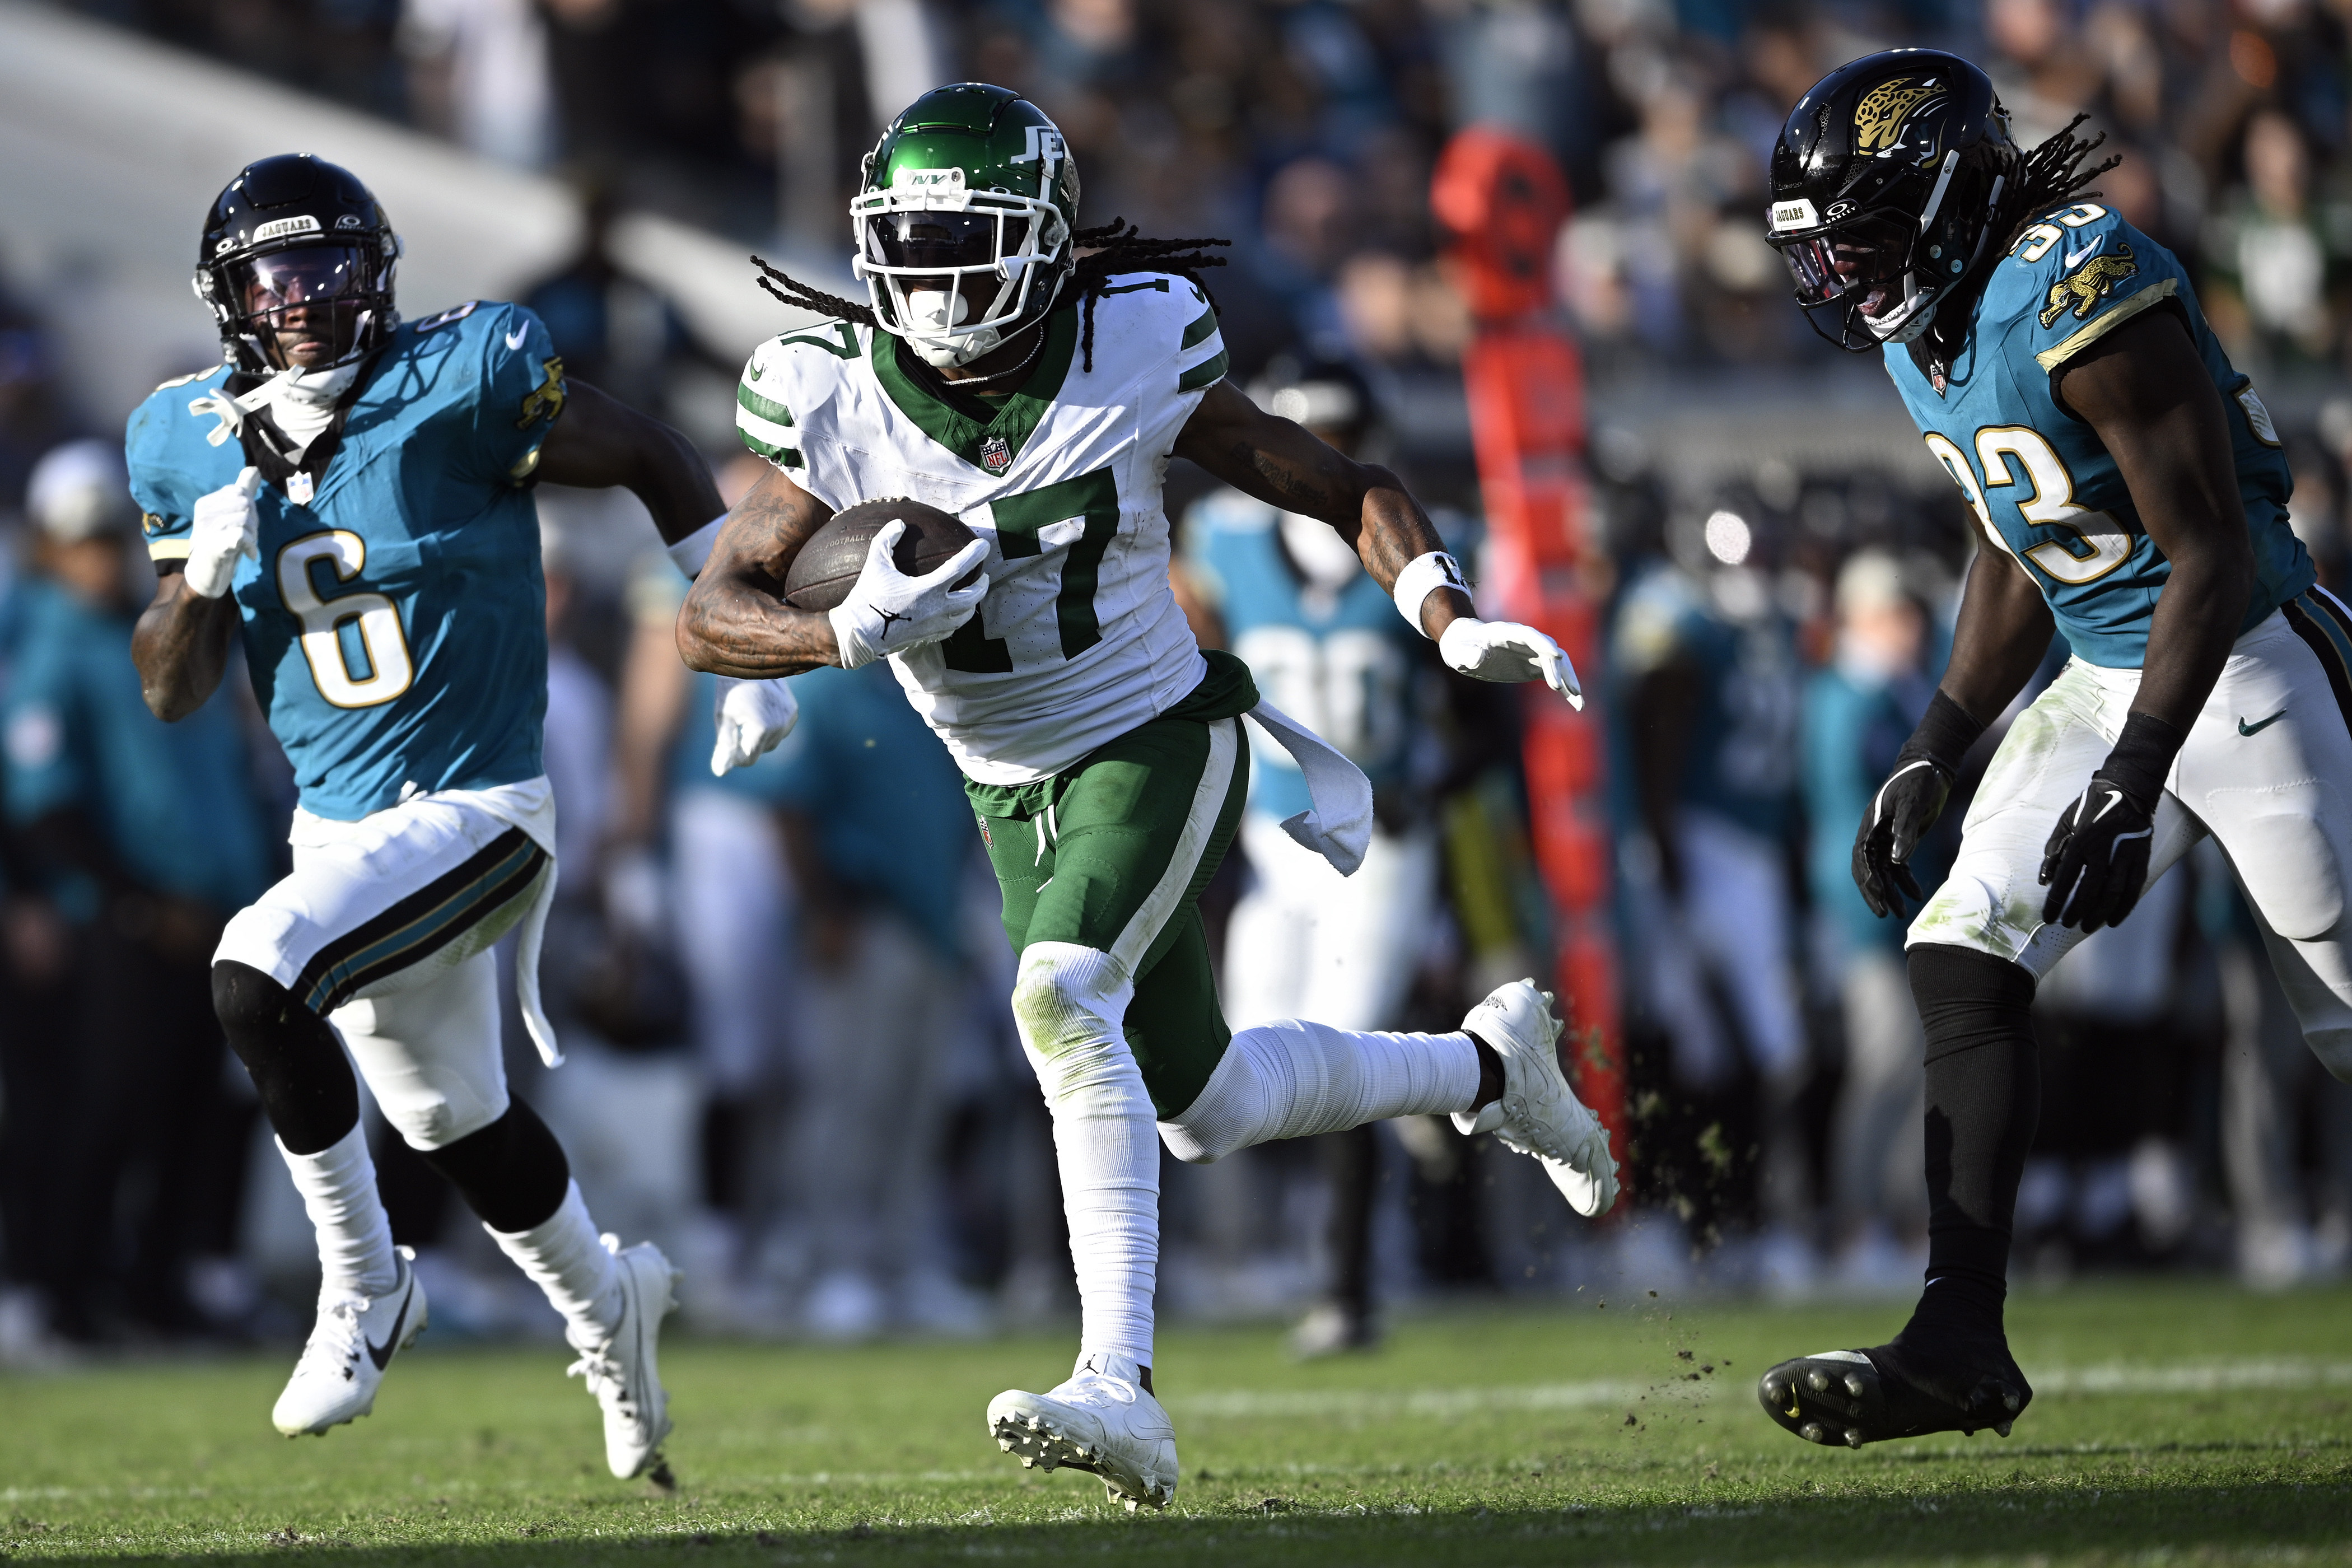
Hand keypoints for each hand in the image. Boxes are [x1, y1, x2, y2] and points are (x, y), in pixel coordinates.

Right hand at [186, 467, 260, 598]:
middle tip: (246, 536)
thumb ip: (242, 491)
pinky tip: (249, 554)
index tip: (244, 524)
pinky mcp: (214, 545)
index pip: (240, 492)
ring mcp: (207, 529)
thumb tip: (253, 469)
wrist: (207, 573)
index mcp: (206, 503)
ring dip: (253, 535)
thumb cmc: (222, 542)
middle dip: (254, 521)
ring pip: (246, 519)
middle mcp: (203, 513)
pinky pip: (241, 535)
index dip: (250, 509)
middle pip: (246, 504)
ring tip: (245, 546)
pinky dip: (251, 546)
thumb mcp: (232, 514)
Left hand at [709, 675, 798, 775]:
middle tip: (735, 721)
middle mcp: (781, 725)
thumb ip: (725, 746)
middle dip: (747, 741)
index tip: (725, 738)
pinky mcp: (793, 711)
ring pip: (771, 741)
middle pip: (761, 750)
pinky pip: (780, 729)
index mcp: (762, 727)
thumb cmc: (730, 689)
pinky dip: (769, 726)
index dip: (734, 754)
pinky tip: (760, 708)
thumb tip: (720, 772)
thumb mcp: (724, 718)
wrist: (747, 659)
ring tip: (748, 712)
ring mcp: (790, 717)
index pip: (748, 759)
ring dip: (759, 734)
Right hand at [826, 521, 988, 668]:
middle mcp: (937, 610)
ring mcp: (935, 626)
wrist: (858, 635)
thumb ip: (887, 539)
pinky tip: (954, 613)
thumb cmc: (867, 598)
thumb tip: (899, 523)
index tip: (984, 545)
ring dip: (973, 603)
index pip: (961, 568)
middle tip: (984, 575)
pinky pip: (952, 628)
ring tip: (973, 593)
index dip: (975, 554)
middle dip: (982, 584)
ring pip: (966, 615)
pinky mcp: (929, 638)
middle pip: (973, 596)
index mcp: (928, 590)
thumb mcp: (875, 563)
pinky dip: (958, 618)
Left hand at [1437, 617, 1583, 708]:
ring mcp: (1531, 654)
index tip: (1557, 654)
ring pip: (1557, 664)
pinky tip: (1577, 704)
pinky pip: (1555, 676)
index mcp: (1506, 633)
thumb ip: (1469, 654)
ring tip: (1579, 701)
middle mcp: (1524, 642)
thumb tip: (1478, 657)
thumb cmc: (1460, 647)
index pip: (1529, 636)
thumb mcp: (1459, 652)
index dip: (1543, 644)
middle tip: (1562, 689)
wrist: (1465, 646)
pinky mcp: (1533, 667)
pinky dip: (1566, 689)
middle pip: (1548, 651)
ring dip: (1569, 680)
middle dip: (1558, 668)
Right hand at [1852, 755, 1953, 917]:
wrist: (1930, 766)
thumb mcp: (1914, 804)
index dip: (1868, 881)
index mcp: (1870, 825)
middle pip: (1868, 870)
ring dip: (1890, 891)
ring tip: (1900, 914)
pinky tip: (1916, 894)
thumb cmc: (1919, 781)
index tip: (1878, 898)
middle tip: (1885, 914)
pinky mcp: (1899, 838)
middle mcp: (1873, 834)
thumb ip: (1905, 830)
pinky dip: (1905, 881)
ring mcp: (1885, 837)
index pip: (1863, 859)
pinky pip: (1897, 866)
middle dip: (1875, 893)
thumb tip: (1898, 860)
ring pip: (1883, 871)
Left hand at [2038, 772, 2155, 930]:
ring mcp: (2124, 856)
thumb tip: (2044, 880)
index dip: (2055, 902)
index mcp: (2080, 842)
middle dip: (2077, 911)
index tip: (2048, 918)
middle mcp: (2102, 851)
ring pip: (2113, 893)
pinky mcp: (2141, 859)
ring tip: (2088, 926)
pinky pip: (2133, 889)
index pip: (2064, 880)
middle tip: (2068, 924)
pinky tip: (2113, 919)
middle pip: (2089, 890)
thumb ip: (2054, 851)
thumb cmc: (2090, 808)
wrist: (2127, 791)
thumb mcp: (2065, 823)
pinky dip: (2124, 907)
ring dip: (2099, 913)